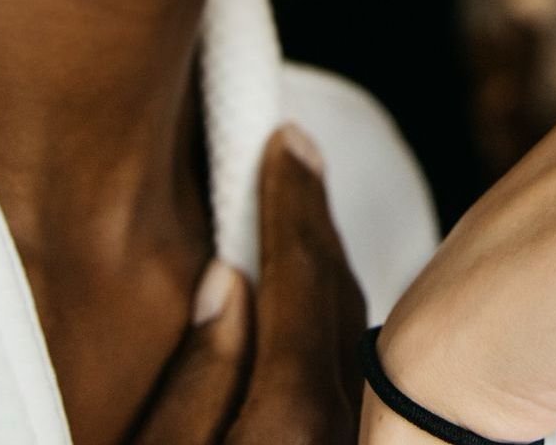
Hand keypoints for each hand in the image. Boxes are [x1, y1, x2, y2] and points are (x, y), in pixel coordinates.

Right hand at [131, 125, 365, 444]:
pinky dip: (332, 314)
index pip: (298, 286)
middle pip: (337, 300)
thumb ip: (195, 377)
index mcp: (287, 427)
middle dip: (314, 219)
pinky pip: (352, 367)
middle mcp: (342, 430)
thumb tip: (228, 278)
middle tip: (297, 151)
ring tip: (298, 207)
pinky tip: (309, 292)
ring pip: (354, 331)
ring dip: (327, 262)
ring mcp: (359, 441)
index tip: (287, 140)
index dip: (291, 203)